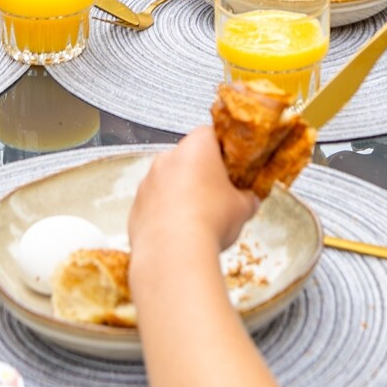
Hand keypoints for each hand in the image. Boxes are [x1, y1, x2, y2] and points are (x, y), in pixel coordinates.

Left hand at [129, 127, 260, 264]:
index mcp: (197, 147)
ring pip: (169, 180)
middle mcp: (168, 157)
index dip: (223, 149)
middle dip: (202, 173)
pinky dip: (165, 213)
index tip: (232, 165)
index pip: (211, 133)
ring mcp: (148, 180)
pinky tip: (180, 231)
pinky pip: (154, 203)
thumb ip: (248, 198)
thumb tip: (250, 200)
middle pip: (188, 157)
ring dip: (182, 193)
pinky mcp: (136, 205)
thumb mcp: (243, 208)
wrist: (174, 253)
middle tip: (219, 194)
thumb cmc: (209, 221)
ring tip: (199, 218)